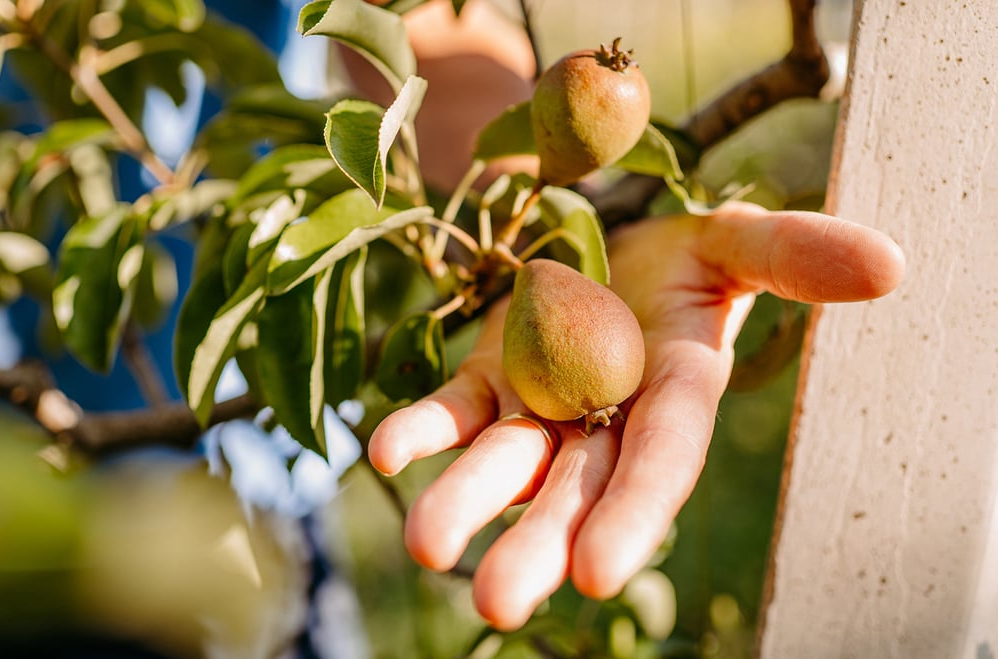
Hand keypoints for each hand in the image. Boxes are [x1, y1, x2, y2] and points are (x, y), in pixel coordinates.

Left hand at [367, 201, 904, 629]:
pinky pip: (450, 411)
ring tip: (427, 548)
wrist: (602, 241)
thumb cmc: (681, 254)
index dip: (633, 514)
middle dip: (538, 544)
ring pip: (502, 464)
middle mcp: (603, 419)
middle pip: (572, 491)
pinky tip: (384, 450)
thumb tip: (891, 266)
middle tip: (499, 602)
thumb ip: (795, 255)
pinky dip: (419, 431)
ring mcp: (537, 406)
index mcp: (672, 394)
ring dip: (464, 502)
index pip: (657, 464)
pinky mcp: (484, 379)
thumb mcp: (736, 242)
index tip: (597, 576)